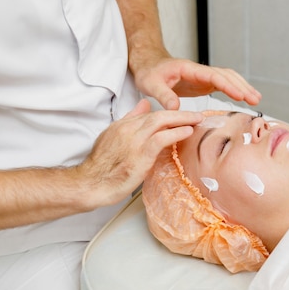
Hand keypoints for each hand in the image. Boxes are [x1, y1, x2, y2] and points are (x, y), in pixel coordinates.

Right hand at [78, 99, 202, 206]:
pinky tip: (188, 132)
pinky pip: (162, 139)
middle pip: (158, 114)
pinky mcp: (140, 155)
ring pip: (161, 122)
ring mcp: (134, 141)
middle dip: (179, 113)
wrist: (91, 184)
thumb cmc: (101, 167)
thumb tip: (144, 105)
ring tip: (197, 120)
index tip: (182, 116)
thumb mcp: (112, 137)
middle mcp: (128, 129)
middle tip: (196, 114)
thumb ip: (130, 121)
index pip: (148, 114)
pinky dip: (176, 133)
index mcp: (121, 125)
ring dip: (182, 119)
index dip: (168, 114)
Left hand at [133, 56, 261, 109]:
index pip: (213, 76)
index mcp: (189, 69)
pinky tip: (243, 98)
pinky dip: (235, 90)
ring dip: (242, 87)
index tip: (239, 95)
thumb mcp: (151, 84)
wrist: (148, 64)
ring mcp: (202, 76)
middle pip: (226, 75)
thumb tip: (176, 108)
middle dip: (241, 86)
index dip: (227, 85)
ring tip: (256, 99)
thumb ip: (163, 95)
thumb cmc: (149, 73)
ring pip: (227, 78)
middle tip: (255, 100)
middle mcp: (199, 71)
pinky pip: (222, 84)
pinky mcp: (203, 83)